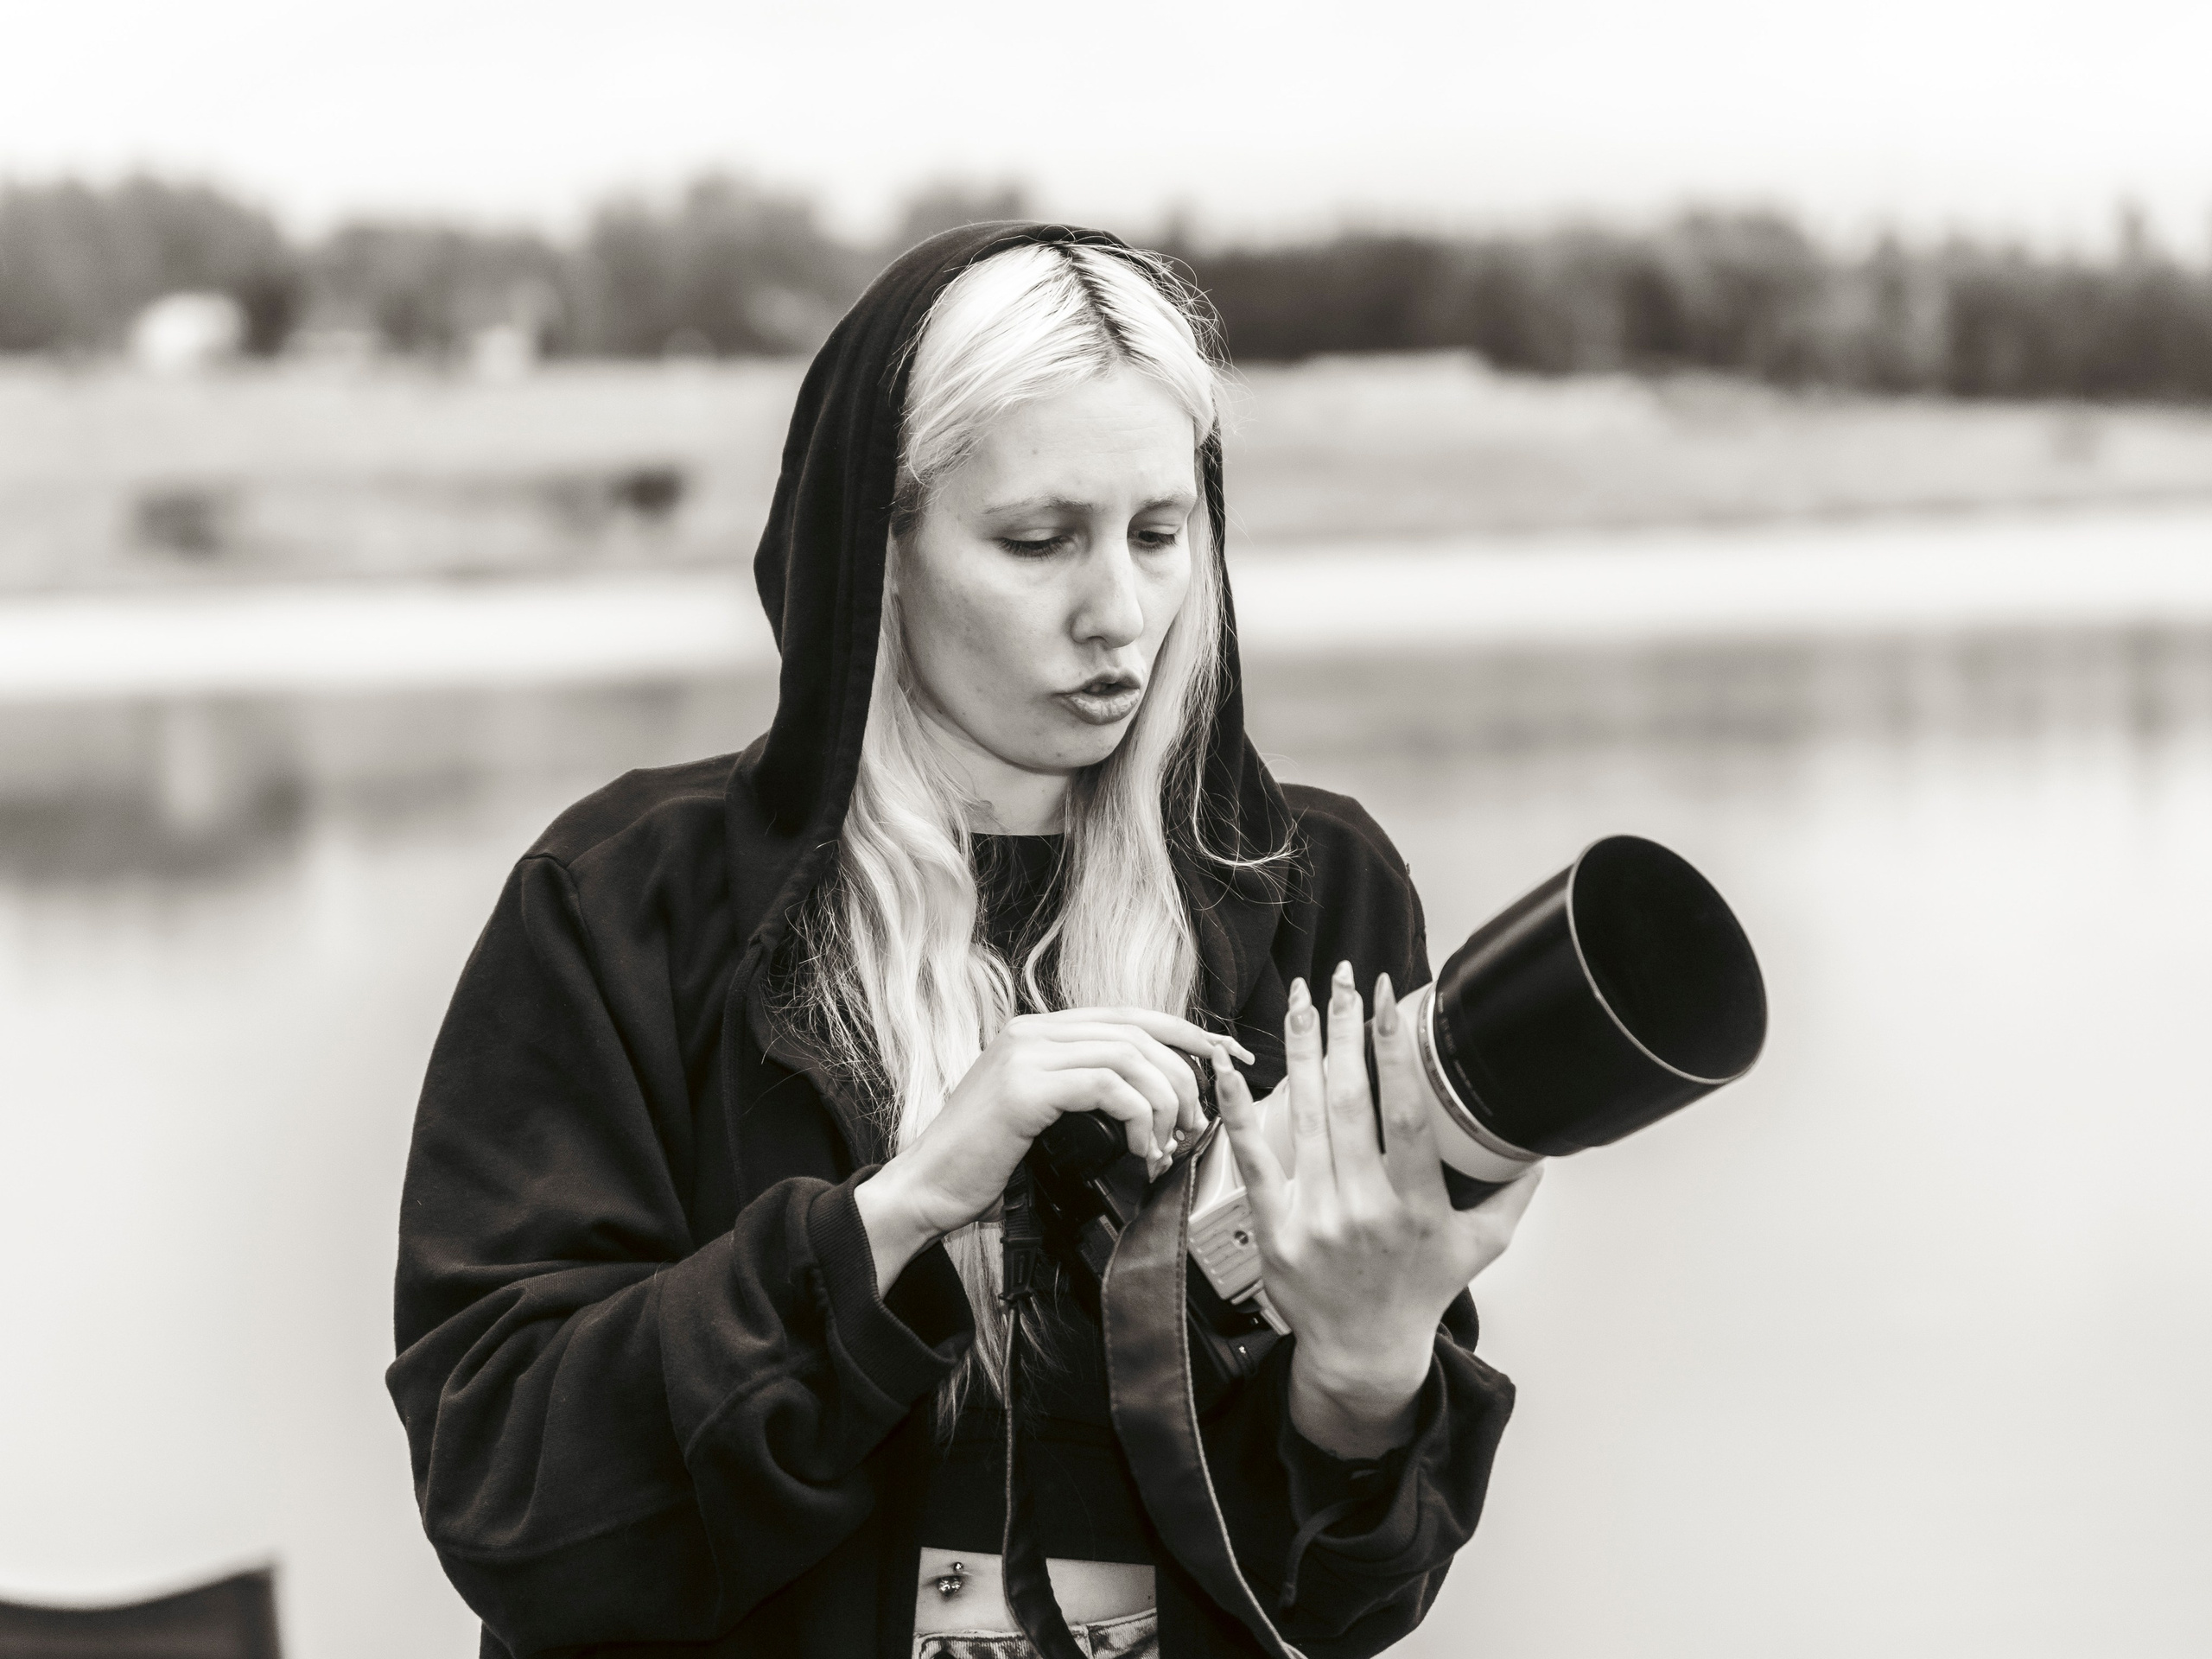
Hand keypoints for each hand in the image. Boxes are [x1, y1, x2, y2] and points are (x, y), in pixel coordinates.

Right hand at [855, 1007, 1254, 1287]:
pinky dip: (1140, 1118)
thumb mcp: (1040, 1116)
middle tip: (1197, 1122)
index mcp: (1039, 1031)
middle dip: (1185, 1074)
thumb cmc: (982, 1164)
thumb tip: (1151, 1096)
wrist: (925, 1191)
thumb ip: (1082, 1090)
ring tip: (1167, 1144)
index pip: (1131, 1015)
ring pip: (1131, 1055)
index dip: (1187, 1032)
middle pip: (1139, 1030)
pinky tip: (1141, 1151)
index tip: (1227, 1057)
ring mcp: (1026, 1054)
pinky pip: (1108, 1086)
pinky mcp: (1025, 1087)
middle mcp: (1033, 1031)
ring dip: (1165, 1102)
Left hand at [1211, 962, 1541, 1455]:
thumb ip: (1513, 1191)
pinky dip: (1240, 1111)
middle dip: (1342, 1030)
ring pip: (1305, 1116)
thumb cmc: (1423, 1290)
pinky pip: (1255, 1160)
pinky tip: (1232, 1068)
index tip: (1387, 998)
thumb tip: (1540, 1140)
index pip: (1405, 1112)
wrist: (1364, 1351)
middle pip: (1349, 1101)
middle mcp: (1367, 1209)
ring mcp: (1317, 1218)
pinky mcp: (1275, 1229)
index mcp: (1419, 1205)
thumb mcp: (1484, 1245)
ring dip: (1302, 1050)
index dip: (1394, 1050)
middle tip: (1341, 979)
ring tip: (1303, 999)